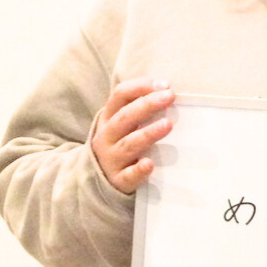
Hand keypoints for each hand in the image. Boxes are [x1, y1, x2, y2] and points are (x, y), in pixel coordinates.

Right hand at [91, 78, 175, 193]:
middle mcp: (107, 136)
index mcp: (109, 118)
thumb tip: (169, 92)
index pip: (120, 95)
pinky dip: (138, 170)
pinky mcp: (118, 180)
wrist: (96, 180)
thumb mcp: (122, 124)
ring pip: (128, 144)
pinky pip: (128, 176)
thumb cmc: (119, 144)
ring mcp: (111, 159)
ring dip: (148, 133)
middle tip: (169, 97)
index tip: (165, 85)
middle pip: (125, 117)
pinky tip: (149, 164)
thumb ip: (139, 108)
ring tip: (167, 124)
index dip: (141, 87)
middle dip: (147, 105)